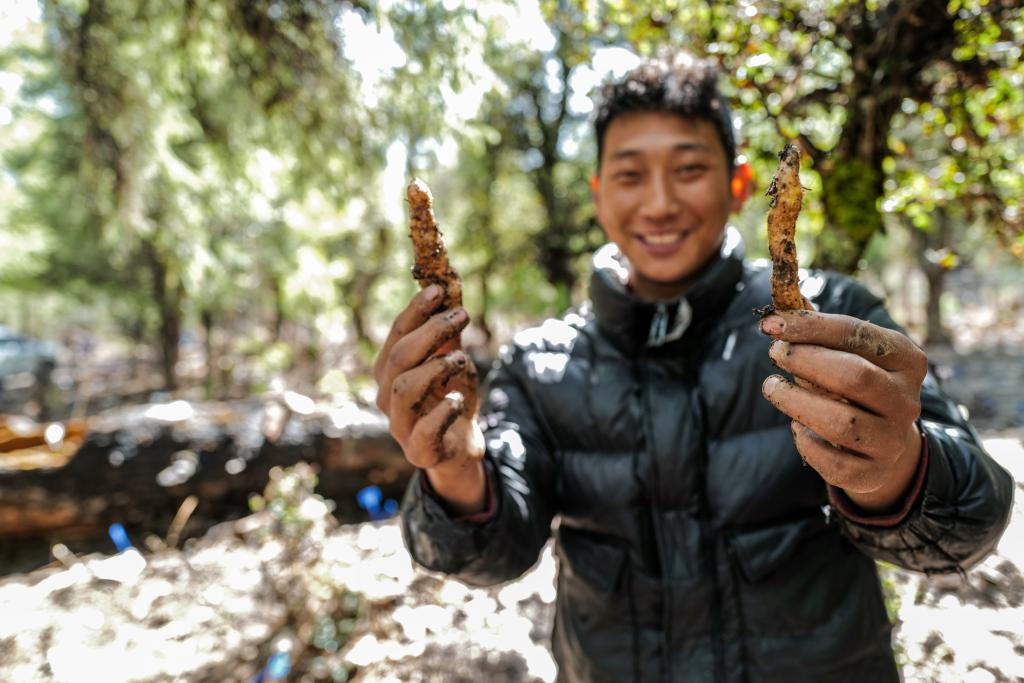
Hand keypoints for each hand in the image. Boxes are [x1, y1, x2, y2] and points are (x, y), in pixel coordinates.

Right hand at [373, 284, 485, 512]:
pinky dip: (443, 411)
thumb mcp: (454, 363)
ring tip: (462, 358)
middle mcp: (387, 397)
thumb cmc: (451, 399)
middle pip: (398, 358)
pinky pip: (424, 430)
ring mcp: (400, 425)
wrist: (460, 449)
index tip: (438, 290)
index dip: (414, 311)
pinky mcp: (418, 451)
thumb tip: (452, 289)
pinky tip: (458, 399)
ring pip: (405, 389)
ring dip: (435, 367)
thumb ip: (450, 335)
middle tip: (462, 316)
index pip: (396, 335)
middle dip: (430, 332)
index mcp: (390, 372)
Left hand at [760, 310, 927, 513]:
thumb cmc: (855, 388)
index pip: (857, 334)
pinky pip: (831, 461)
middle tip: (775, 353)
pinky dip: (805, 442)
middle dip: (805, 360)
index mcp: (906, 360)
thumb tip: (777, 311)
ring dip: (796, 401)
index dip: (810, 326)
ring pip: (840, 422)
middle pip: (853, 376)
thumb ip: (818, 333)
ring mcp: (892, 440)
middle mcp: (906, 400)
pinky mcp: (872, 473)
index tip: (771, 323)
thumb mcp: (849, 355)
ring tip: (772, 387)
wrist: (885, 448)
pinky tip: (797, 426)